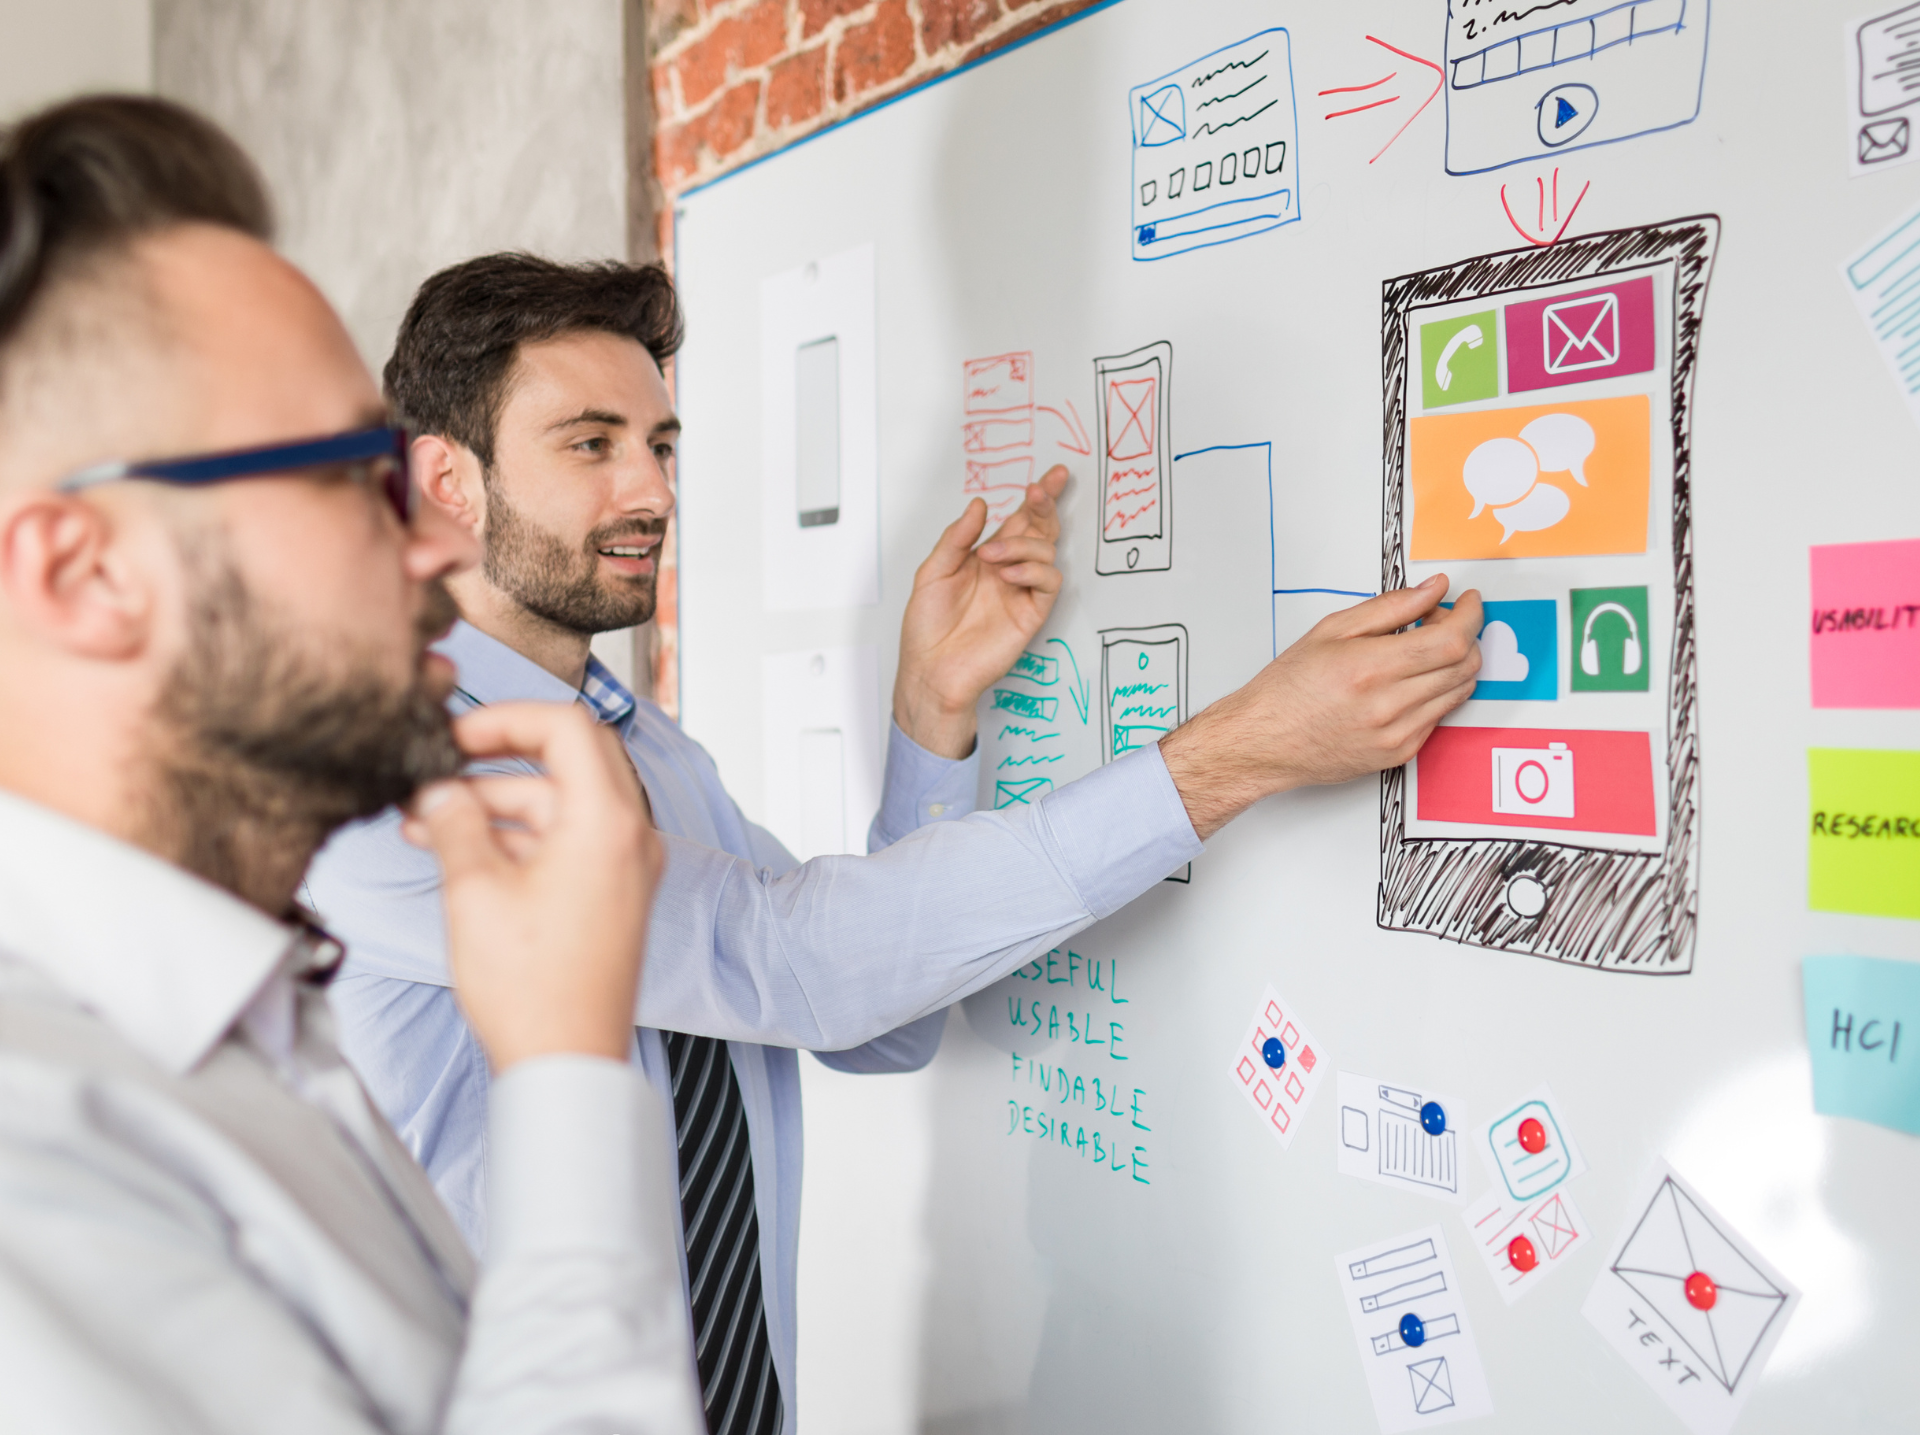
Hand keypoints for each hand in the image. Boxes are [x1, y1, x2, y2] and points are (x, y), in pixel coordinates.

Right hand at [403, 702, 661, 1071]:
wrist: (566, 1063)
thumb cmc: (532, 990)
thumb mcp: (475, 891)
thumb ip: (456, 823)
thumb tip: (440, 790)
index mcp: (606, 821)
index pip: (566, 726)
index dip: (504, 718)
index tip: (456, 734)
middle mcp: (629, 835)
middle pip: (567, 758)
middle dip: (497, 757)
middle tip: (442, 766)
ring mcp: (624, 865)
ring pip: (558, 803)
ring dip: (496, 804)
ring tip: (426, 819)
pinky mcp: (611, 893)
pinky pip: (566, 840)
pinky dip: (518, 837)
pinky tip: (458, 848)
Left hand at [893, 466, 1069, 757]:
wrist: (930, 670)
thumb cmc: (926, 627)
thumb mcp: (933, 572)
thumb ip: (957, 538)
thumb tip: (980, 505)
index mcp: (985, 557)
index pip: (1019, 521)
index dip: (1037, 498)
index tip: (1050, 475)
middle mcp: (1008, 570)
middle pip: (1040, 529)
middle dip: (1046, 505)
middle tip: (1042, 489)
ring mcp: (1021, 591)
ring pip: (1046, 551)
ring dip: (1022, 544)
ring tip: (991, 557)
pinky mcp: (1031, 614)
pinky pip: (1048, 582)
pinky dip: (1033, 570)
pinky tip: (1008, 574)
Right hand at [1159, 576, 1482, 838]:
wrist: (1264, 741)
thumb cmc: (1287, 690)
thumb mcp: (1331, 631)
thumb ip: (1390, 607)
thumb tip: (1431, 590)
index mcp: (1370, 668)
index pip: (1451, 639)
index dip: (1471, 616)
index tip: (1469, 603)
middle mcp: (1387, 705)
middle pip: (1464, 665)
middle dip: (1465, 635)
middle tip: (1442, 621)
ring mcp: (1397, 734)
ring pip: (1458, 692)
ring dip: (1455, 664)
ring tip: (1425, 650)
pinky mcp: (1399, 753)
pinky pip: (1440, 717)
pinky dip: (1438, 693)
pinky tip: (1411, 681)